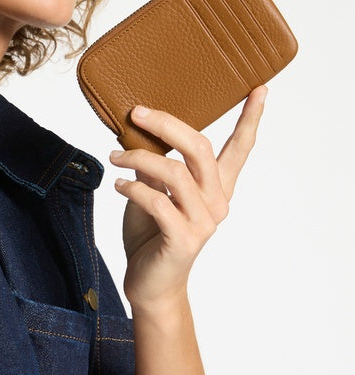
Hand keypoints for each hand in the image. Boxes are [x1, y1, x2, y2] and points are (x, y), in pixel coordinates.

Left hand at [109, 87, 267, 309]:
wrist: (150, 285)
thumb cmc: (151, 235)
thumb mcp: (154, 192)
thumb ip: (156, 167)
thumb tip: (142, 131)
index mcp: (215, 188)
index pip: (240, 149)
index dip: (250, 119)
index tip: (259, 89)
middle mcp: (216, 202)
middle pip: (199, 148)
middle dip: (166, 124)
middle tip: (136, 113)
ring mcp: (203, 222)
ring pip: (174, 172)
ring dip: (138, 158)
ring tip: (115, 158)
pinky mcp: (184, 239)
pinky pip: (157, 201)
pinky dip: (133, 188)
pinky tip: (119, 185)